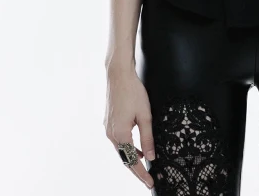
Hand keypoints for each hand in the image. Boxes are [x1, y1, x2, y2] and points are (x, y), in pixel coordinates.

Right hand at [104, 66, 156, 188]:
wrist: (119, 75)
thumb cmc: (133, 92)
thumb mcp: (145, 115)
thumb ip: (148, 138)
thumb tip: (150, 157)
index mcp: (120, 134)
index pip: (131, 161)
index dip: (141, 174)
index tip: (150, 183)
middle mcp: (111, 134)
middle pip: (124, 158)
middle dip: (136, 170)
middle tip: (148, 179)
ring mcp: (108, 128)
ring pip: (121, 150)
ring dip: (131, 158)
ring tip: (144, 166)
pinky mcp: (109, 123)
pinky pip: (118, 141)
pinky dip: (127, 147)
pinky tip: (136, 148)